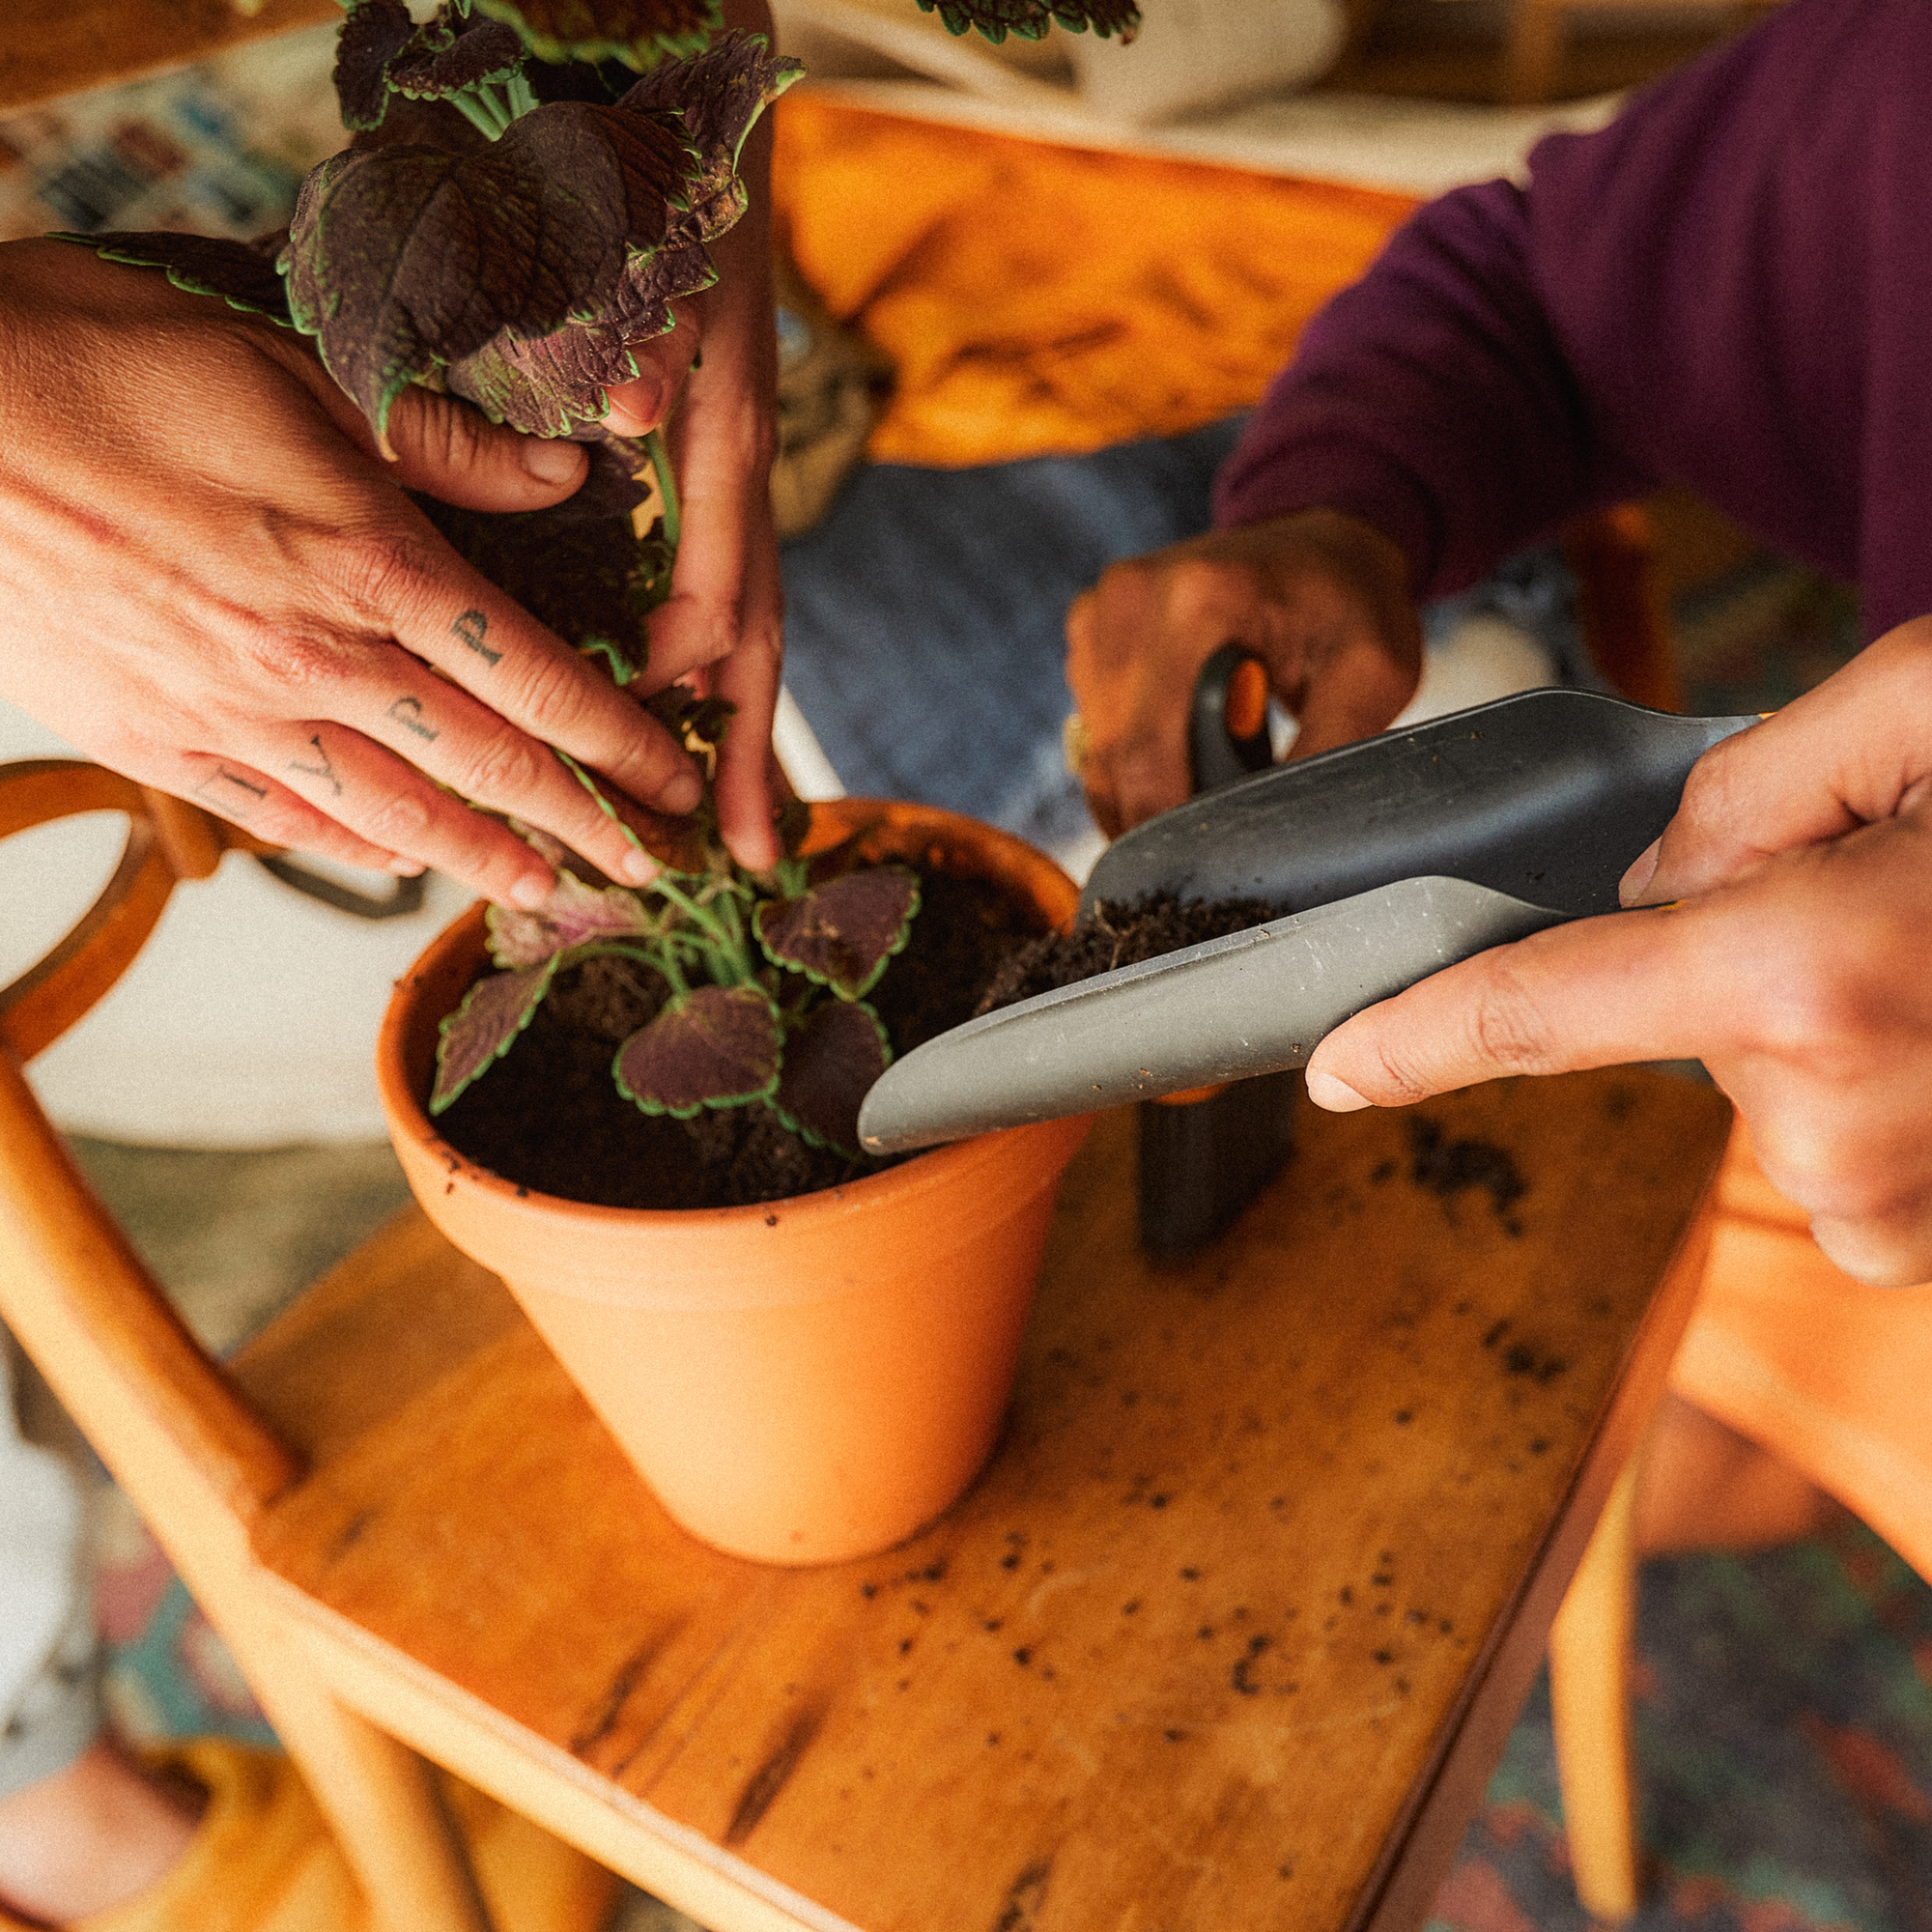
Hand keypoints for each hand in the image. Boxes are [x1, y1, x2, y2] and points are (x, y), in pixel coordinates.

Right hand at [0, 238, 712, 907]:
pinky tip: (399, 864)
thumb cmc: (108, 362)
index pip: (539, 680)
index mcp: (372, 564)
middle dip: (584, 823)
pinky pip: (283, 818)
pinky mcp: (157, 743)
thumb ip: (448, 442)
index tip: (679, 783)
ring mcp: (235, 714)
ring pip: (393, 815)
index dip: (624, 743)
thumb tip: (569, 479)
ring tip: (547, 889)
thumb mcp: (298, 364)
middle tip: (647, 871)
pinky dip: (354, 850)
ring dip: (483, 858)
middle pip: (488, 767)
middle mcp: (318, 661)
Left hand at [602, 0, 785, 871]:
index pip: (722, 571)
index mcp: (712, 410)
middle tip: (750, 856)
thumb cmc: (628, 135)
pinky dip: (716, 656)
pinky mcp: (697, 441)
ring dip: (742, 720)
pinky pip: (716, 572)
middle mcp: (728, 447)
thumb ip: (625, 317)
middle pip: (755, 622)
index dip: (695, 665)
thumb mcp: (619, 214)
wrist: (675, 58)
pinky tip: (697, 705)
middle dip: (749, 743)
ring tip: (743, 821)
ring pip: (744, 609)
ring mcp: (719, 449)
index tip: (653, 737)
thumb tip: (636, 421)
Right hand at [1064, 507, 1421, 835]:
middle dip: (1152, 817)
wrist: (1319, 537)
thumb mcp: (1373, 678)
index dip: (1168, 827)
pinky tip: (1179, 745)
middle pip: (1113, 760)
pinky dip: (1128, 755)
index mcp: (1200, 601)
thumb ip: (1326, 753)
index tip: (1201, 868)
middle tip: (1205, 846)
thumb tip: (1277, 836)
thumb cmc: (1352, 605)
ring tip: (1202, 784)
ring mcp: (1101, 609)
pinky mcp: (1088, 624)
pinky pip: (1091, 725)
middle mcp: (1133, 598)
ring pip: (1095, 752)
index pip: (1150, 754)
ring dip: (1139, 788)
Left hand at [1305, 622, 1931, 1285]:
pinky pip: (1851, 1135)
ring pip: (1778, 1081)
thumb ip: (1752, 785)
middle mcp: (1842, 1124)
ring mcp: (1906, 1207)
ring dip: (1837, 1011)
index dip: (1417, 1036)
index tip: (1338, 1070)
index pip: (1539, 1013)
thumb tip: (1656, 882)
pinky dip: (1886, 1070)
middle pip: (1688, 1023)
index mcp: (1807, 978)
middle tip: (1902, 885)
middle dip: (1752, 947)